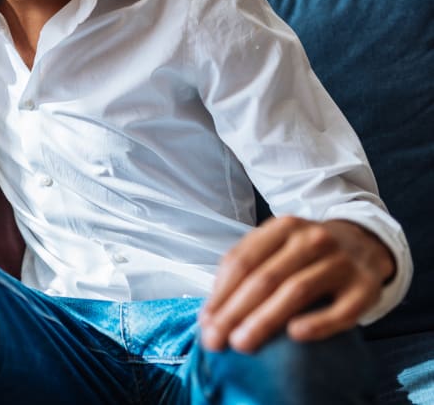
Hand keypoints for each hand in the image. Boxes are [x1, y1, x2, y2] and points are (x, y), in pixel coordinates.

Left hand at [199, 216, 394, 352]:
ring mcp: (341, 262)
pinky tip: (296, 335)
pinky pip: (342, 310)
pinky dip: (318, 322)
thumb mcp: (276, 247)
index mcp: (282, 227)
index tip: (205, 322)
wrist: (364, 244)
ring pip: (296, 291)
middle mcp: (312, 239)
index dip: (220, 294)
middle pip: (265, 278)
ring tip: (242, 343)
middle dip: (235, 312)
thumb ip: (246, 269)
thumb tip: (212, 313)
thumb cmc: (307, 254)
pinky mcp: (366, 288)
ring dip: (265, 320)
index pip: (243, 261)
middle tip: (217, 340)